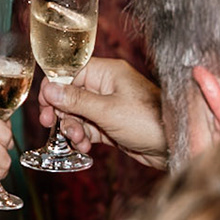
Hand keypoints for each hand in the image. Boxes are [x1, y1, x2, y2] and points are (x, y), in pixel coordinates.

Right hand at [38, 57, 167, 169]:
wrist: (174, 145)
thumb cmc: (148, 121)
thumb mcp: (107, 110)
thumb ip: (76, 100)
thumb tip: (49, 89)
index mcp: (107, 73)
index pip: (70, 72)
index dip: (54, 88)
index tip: (45, 106)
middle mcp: (106, 87)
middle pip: (70, 95)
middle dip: (61, 112)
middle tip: (51, 125)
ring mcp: (109, 107)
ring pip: (77, 114)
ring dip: (72, 128)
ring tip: (78, 140)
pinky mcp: (111, 125)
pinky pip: (88, 128)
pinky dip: (83, 137)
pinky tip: (85, 146)